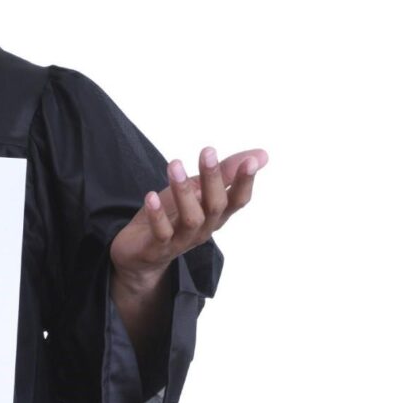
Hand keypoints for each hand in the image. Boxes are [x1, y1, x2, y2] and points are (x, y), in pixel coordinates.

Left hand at [110, 146, 267, 290]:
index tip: (250, 160)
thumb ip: (225, 173)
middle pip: (215, 206)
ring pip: (191, 219)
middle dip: (213, 178)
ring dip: (184, 192)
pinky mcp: (158, 248)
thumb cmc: (173, 216)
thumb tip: (262, 154)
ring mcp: (182, 240)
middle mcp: (204, 229)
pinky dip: (157, 216)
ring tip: (175, 164)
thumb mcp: (198, 190)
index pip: (237, 201)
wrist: (141, 252)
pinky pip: (162, 233)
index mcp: (216, 215)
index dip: (245, 183)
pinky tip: (151, 196)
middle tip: (208, 151)